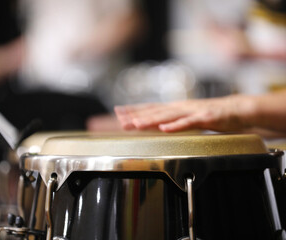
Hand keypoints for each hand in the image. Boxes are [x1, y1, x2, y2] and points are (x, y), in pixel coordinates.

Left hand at [114, 95, 255, 132]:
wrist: (236, 109)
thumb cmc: (210, 115)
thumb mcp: (187, 117)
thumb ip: (172, 120)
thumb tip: (157, 124)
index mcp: (175, 107)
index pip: (150, 108)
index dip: (134, 110)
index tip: (118, 112)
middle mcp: (180, 107)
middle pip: (154, 112)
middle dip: (136, 116)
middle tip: (120, 120)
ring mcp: (191, 111)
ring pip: (168, 116)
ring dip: (151, 120)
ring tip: (136, 124)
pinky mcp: (205, 118)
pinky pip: (188, 123)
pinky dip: (176, 126)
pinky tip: (164, 129)